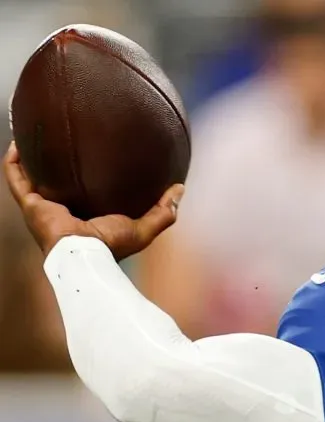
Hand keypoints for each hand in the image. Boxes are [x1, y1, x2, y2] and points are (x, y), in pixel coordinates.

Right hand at [3, 142, 182, 260]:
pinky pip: (16, 179)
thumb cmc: (112, 246)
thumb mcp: (144, 228)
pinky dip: (15, 163)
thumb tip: (180, 188)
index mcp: (85, 218)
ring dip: (30, 160)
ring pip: (31, 179)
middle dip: (55, 166)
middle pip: (56, 185)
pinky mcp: (30, 204)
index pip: (84, 196)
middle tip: (61, 142)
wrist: (85, 255)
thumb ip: (164, 211)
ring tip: (35, 136)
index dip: (87, 179)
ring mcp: (43, 209)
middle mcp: (61, 212)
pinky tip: (19, 143)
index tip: (95, 157)